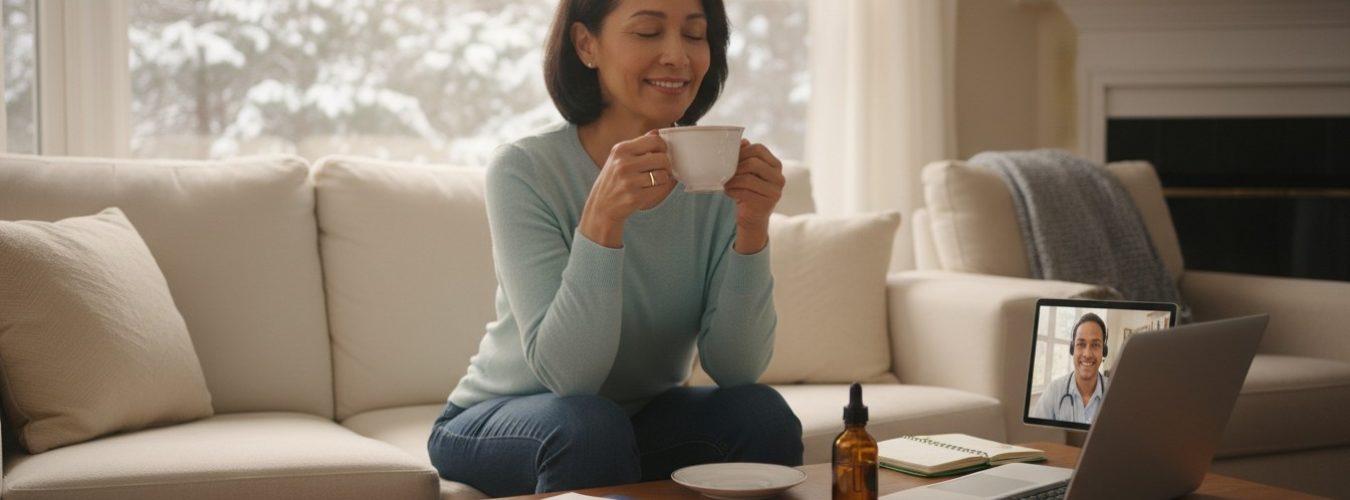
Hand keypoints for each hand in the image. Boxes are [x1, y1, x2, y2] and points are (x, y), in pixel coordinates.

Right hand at [579, 131, 676, 247]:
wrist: (602, 207)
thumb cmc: (613, 181)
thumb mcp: (619, 158)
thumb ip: (639, 145)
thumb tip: (657, 132)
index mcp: (621, 150)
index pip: (655, 141)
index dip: (663, 148)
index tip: (660, 154)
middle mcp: (624, 164)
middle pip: (662, 158)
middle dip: (665, 165)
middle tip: (659, 170)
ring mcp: (629, 181)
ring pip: (663, 175)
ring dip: (663, 179)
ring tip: (654, 180)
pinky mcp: (635, 197)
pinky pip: (660, 189)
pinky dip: (660, 190)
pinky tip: (650, 190)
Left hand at [724, 139, 784, 252]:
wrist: (752, 216)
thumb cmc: (748, 190)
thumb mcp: (748, 172)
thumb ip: (746, 156)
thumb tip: (742, 141)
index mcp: (775, 165)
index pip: (759, 149)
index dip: (742, 151)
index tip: (730, 158)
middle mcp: (779, 177)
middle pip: (754, 163)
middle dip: (736, 167)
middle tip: (725, 172)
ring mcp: (775, 191)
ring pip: (748, 178)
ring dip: (732, 180)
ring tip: (725, 183)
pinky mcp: (766, 204)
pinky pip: (745, 193)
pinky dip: (732, 191)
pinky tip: (728, 192)